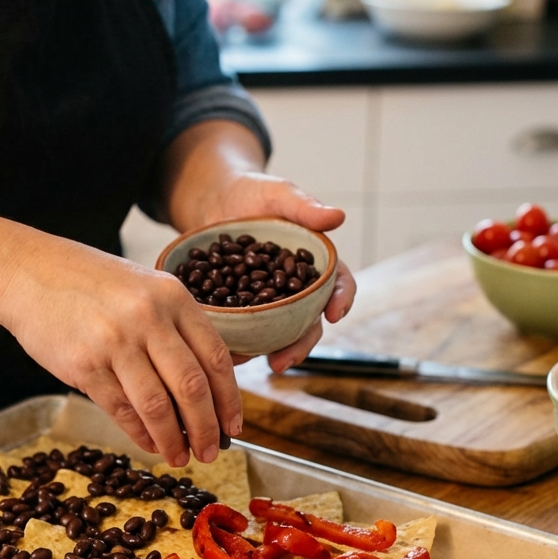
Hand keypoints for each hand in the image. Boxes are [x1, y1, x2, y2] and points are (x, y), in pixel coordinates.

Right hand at [0, 229, 241, 468]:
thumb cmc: (90, 283)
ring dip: (173, 439)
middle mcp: (148, 318)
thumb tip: (208, 388)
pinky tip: (149, 443)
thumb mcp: (145, 289)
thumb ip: (176, 327)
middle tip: (210, 452)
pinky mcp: (84, 366)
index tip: (233, 425)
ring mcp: (115, 342)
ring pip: (158, 406)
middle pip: (193, 387)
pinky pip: (122, 410)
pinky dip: (140, 434)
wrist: (28, 272)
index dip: (229, 399)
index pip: (216, 358)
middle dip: (206, 428)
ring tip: (180, 457)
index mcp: (173, 297)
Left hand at [208, 170, 356, 372]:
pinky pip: (244, 328)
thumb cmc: (254, 195)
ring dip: (267, 352)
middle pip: (307, 321)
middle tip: (283, 360)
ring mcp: (269, 303)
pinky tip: (224, 352)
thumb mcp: (278, 194)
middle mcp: (297, 290)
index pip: (337, 284)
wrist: (215, 202)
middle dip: (300, 344)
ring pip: (276, 333)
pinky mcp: (241, 308)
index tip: (335, 314)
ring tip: (252, 364)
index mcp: (315, 265)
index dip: (342, 299)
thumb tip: (337, 216)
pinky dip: (237, 342)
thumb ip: (304, 206)